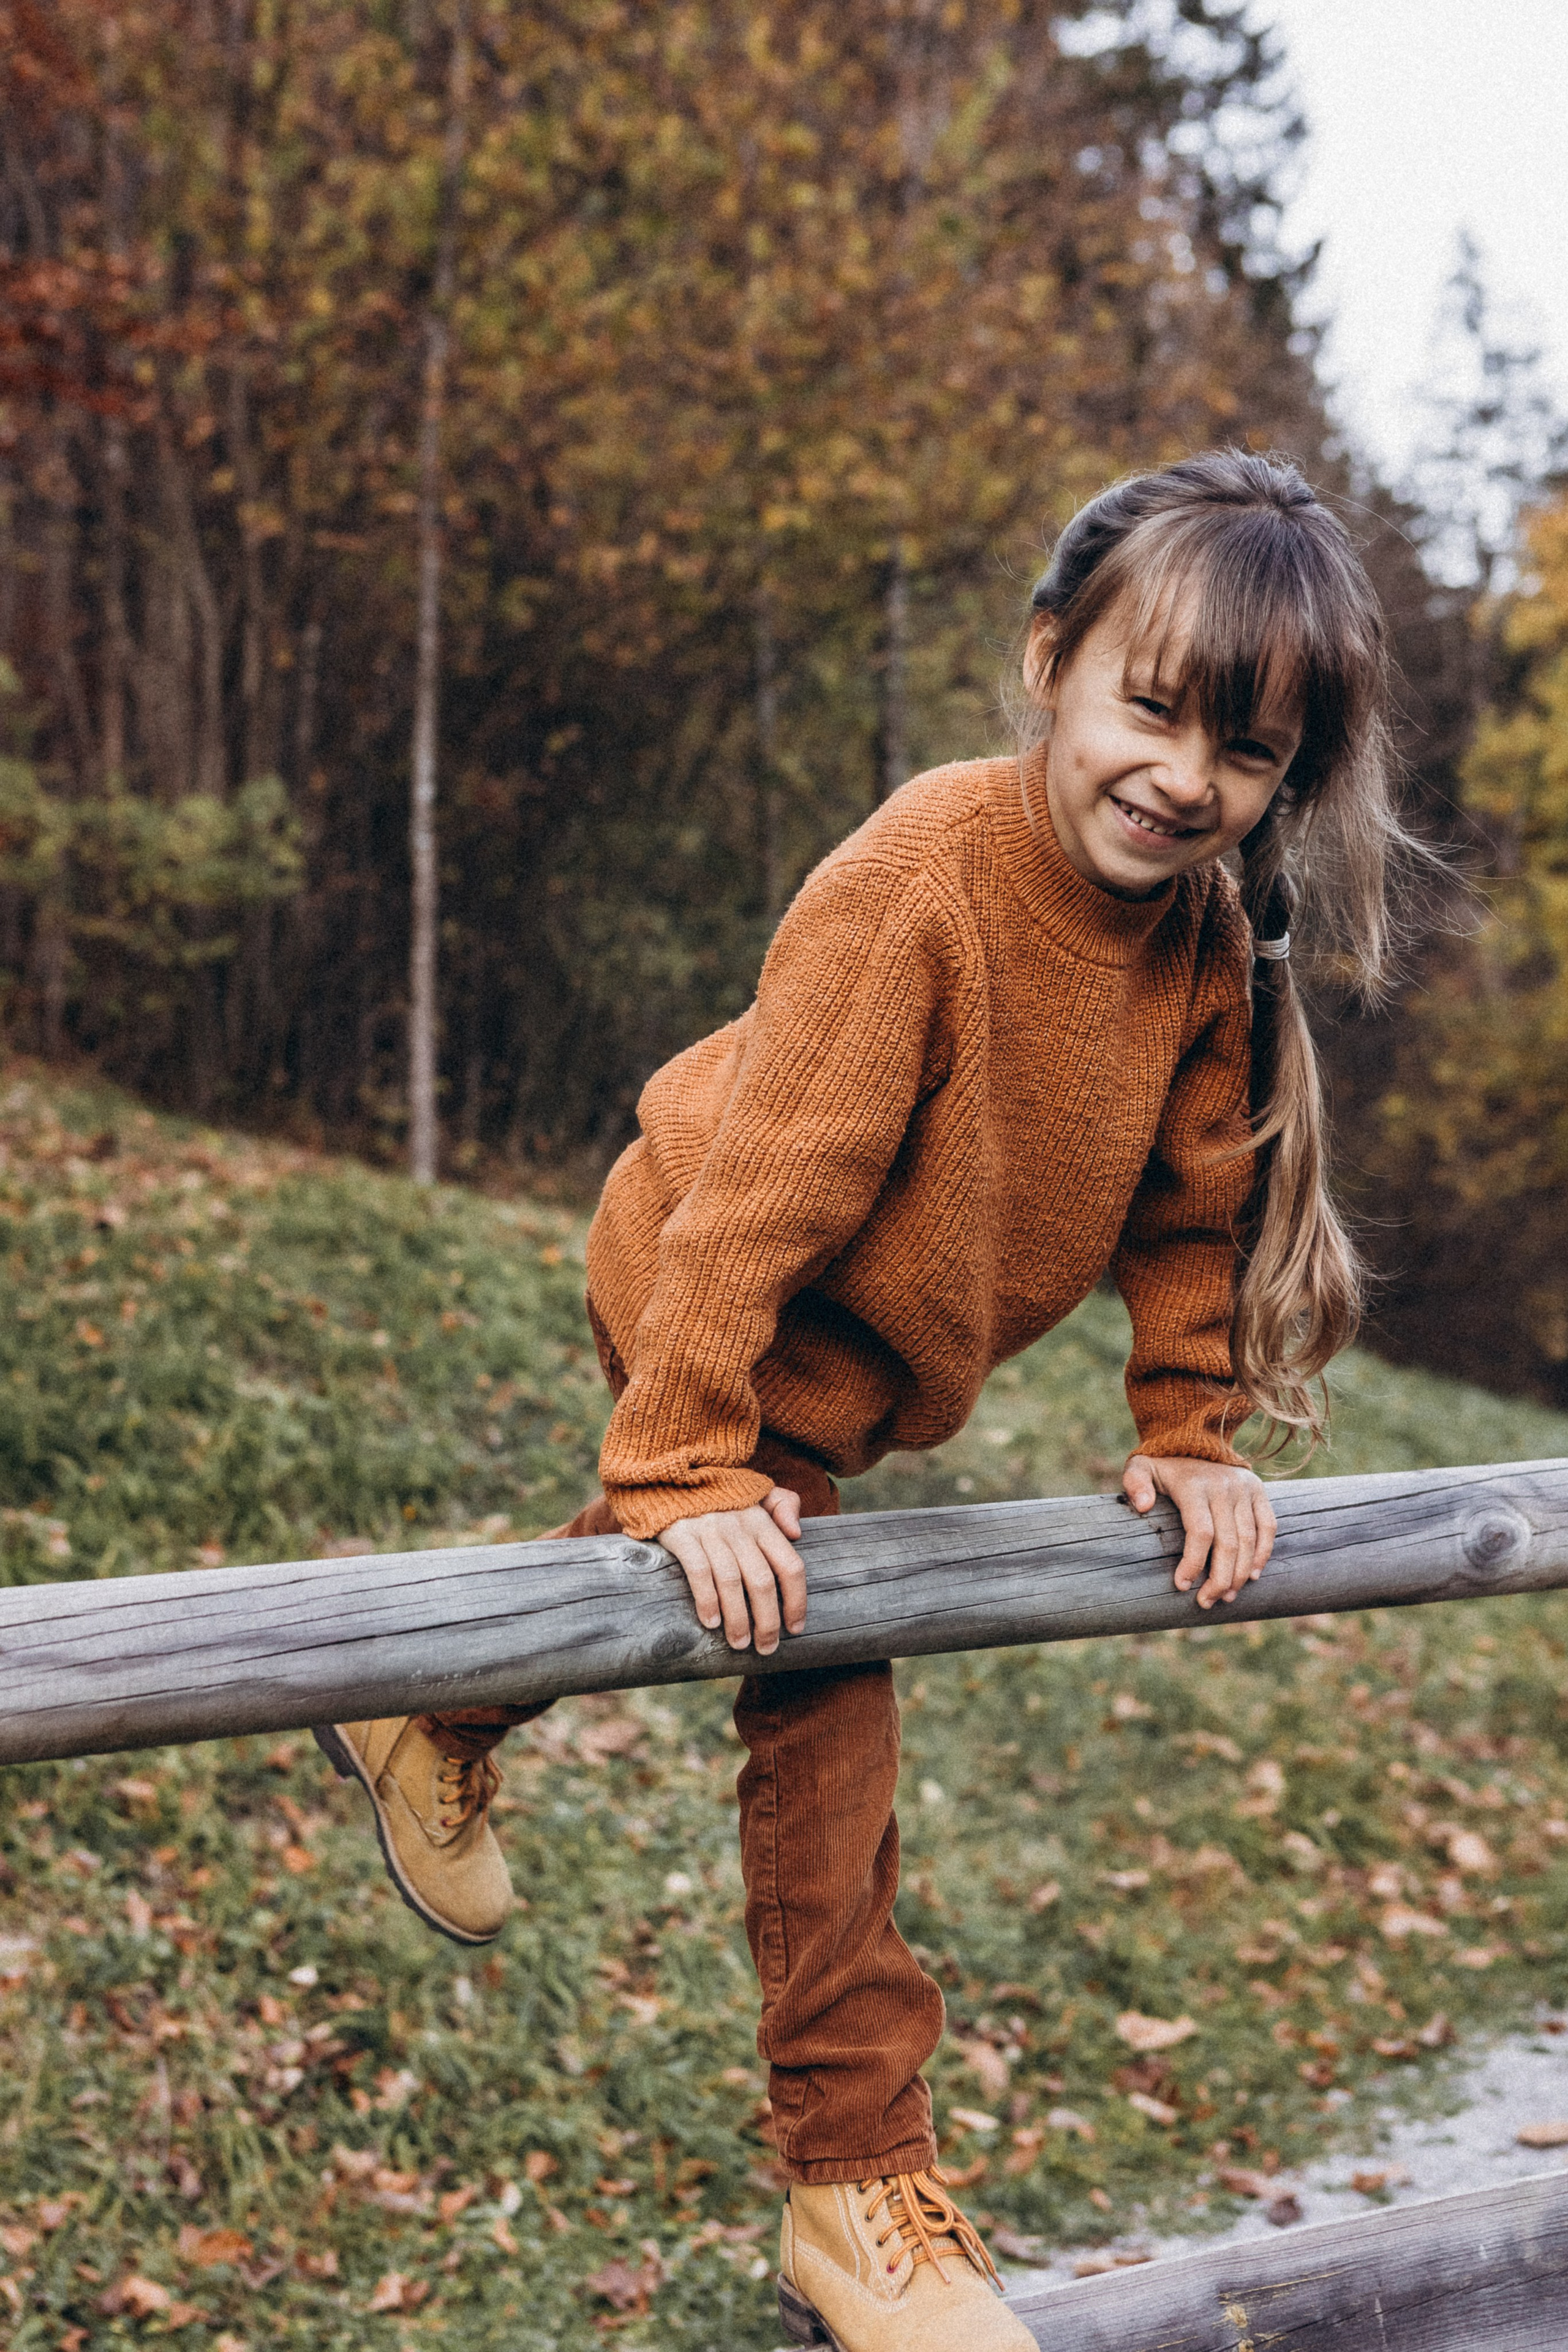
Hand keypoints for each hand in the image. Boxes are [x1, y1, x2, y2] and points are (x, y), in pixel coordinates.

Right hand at [656, 1488, 806, 1654]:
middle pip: (762, 1581)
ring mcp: (709, 1530)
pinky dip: (707, 1601)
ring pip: (731, 1582)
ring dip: (738, 1620)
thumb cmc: (718, 1492)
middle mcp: (739, 1526)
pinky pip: (698, 1572)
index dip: (797, 1601)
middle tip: (766, 1647)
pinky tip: (711, 1623)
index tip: (795, 1628)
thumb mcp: (756, 1490)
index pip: (790, 1565)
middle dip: (768, 1621)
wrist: (669, 1472)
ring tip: (739, 1644)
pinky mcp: (681, 1535)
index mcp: (762, 1521)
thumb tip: (797, 1534)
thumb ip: (784, 1505)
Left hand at [1124, 1455, 1275, 1609]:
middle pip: (1228, 1543)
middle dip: (1219, 1579)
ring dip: (1240, 1573)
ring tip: (1227, 1596)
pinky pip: (1268, 1526)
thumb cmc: (1163, 1464)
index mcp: (1194, 1486)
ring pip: (1250, 1540)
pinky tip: (1252, 1575)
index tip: (1182, 1586)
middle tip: (1207, 1602)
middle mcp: (1223, 1487)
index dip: (1194, 1563)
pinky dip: (1263, 1553)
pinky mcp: (1258, 1491)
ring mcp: (1244, 1489)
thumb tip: (1142, 1506)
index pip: (1200, 1532)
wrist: (1195, 1438)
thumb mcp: (1140, 1466)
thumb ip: (1135, 1483)